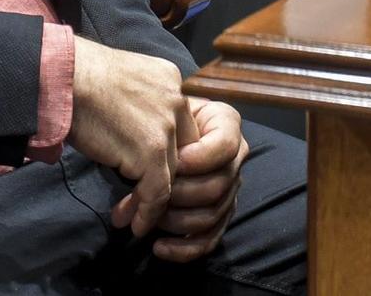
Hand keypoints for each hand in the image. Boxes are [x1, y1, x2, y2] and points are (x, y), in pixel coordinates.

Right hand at [67, 39, 195, 236]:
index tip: (146, 174)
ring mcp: (167, 125)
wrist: (62, 77)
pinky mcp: (152, 149)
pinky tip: (136, 223)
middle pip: (184, 152)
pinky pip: (158, 191)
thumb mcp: (123, 84)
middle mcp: (177, 100)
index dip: (167, 155)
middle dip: (166, 179)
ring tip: (134, 217)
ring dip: (153, 202)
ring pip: (172, 175)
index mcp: (170, 80)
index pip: (181, 127)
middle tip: (144, 200)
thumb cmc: (77, 79)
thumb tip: (134, 135)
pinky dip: (148, 212)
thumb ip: (140, 105)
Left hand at [141, 98, 246, 261]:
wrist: (161, 131)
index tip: (173, 162)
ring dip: (176, 221)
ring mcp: (231, 188)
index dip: (200, 158)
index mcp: (226, 124)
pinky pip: (210, 239)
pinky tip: (159, 248)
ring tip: (147, 219)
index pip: (226, 145)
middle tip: (150, 196)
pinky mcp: (222, 214)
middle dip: (179, 195)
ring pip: (212, 214)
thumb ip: (153, 151)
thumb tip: (134, 198)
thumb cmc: (160, 120)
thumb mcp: (160, 123)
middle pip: (217, 185)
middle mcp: (236, 157)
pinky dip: (184, 249)